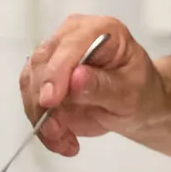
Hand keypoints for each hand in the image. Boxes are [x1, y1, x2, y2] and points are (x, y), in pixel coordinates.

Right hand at [20, 15, 166, 156]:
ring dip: (42, 118)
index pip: (70, 45)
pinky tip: (62, 140)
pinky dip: (42, 126)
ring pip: (30, 85)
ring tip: (64, 140)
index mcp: (101, 30)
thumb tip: (76, 78)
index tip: (51, 100)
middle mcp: (72, 37)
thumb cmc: (140, 92)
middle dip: (44, 101)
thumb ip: (103, 86)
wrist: (137, 105)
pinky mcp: (44, 79)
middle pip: (42, 63)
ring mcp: (55, 57)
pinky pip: (32, 102)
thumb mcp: (131, 93)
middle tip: (57, 130)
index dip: (57, 72)